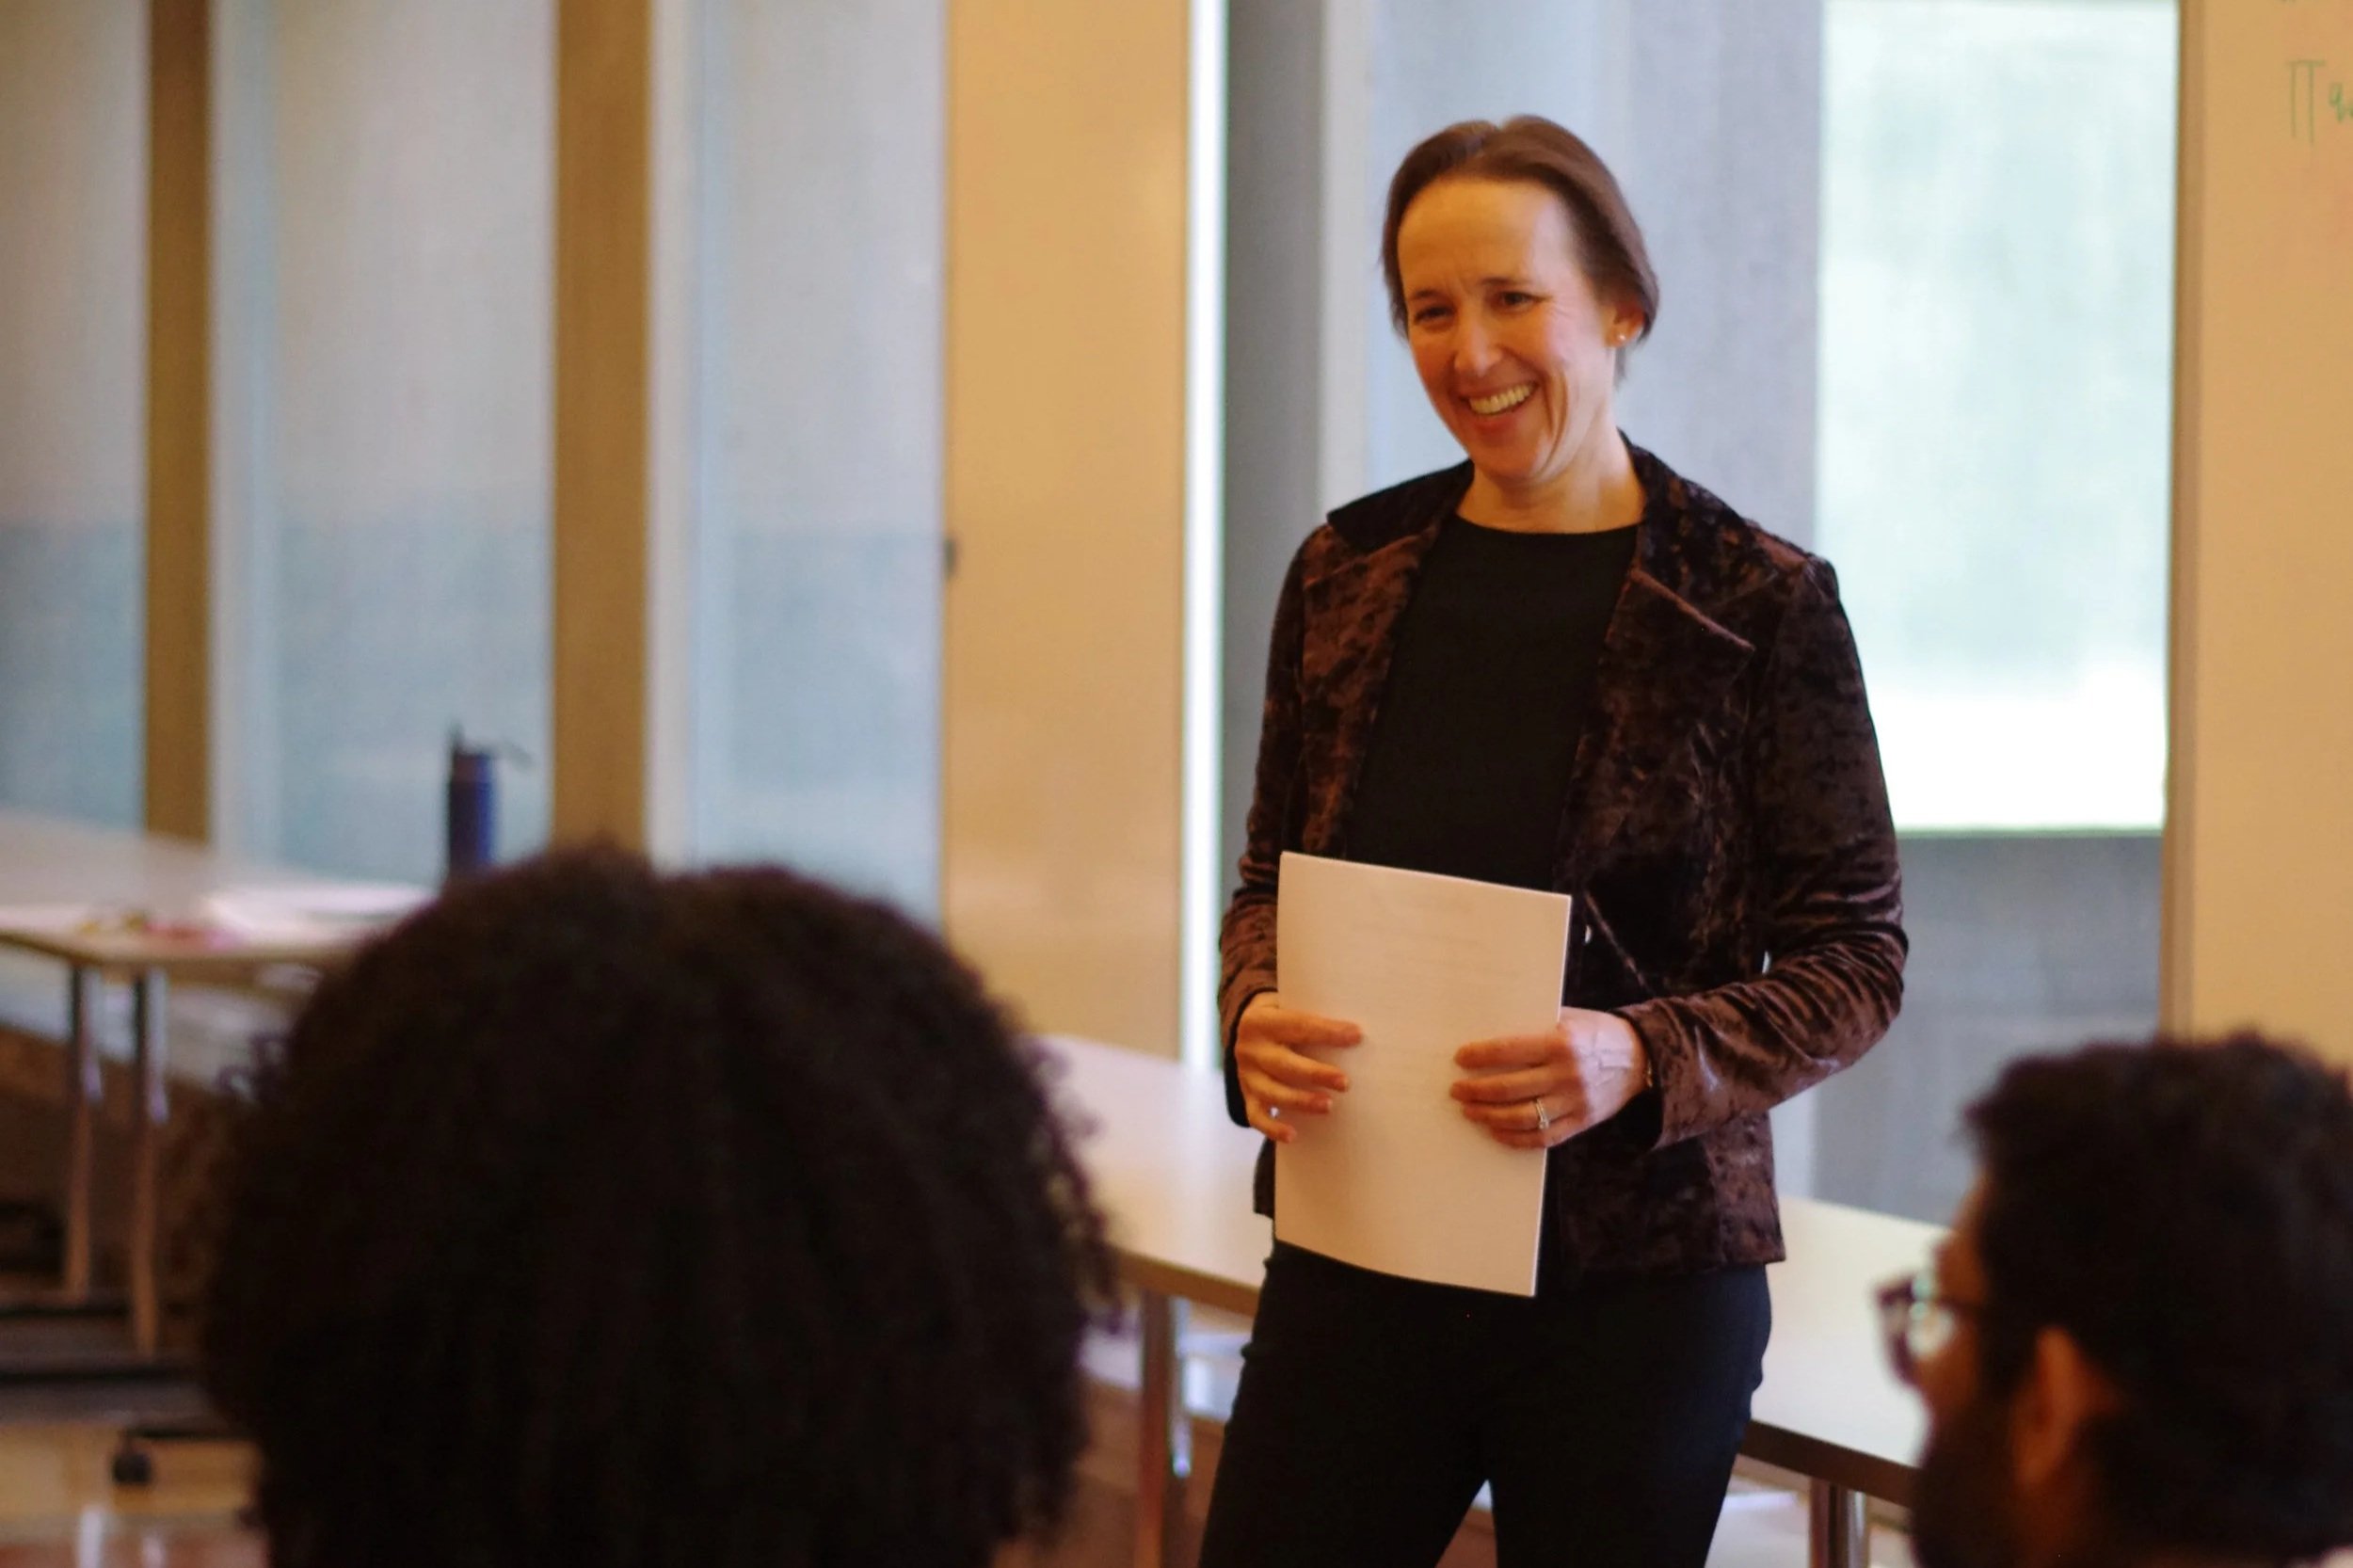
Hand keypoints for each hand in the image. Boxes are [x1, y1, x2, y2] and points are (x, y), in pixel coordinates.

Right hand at [1234, 992, 1361, 1143]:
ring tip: (1328, 1105)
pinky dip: (1273, 1129)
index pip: (1297, 1026)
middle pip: (1283, 1064)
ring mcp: (1246, 1076)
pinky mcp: (1247, 1096)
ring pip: (1272, 1092)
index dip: (1327, 1032)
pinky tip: (1293, 1135)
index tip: (1356, 1036)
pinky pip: (1256, 1117)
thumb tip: (1355, 1030)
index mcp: (1261, 1020)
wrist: (1243, 1029)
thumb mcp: (1287, 1006)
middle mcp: (1250, 1049)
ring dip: (1301, 1101)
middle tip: (1344, 1083)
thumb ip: (1312, 1016)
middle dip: (1315, 1074)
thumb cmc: (1281, 1018)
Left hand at [1451, 1007, 1650, 1148]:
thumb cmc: (1595, 1032)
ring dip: (1489, 1116)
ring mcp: (1575, 1102)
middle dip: (1476, 1091)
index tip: (1459, 1058)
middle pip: (1509, 1088)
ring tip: (1469, 1111)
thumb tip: (1487, 1038)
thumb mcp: (1567, 1019)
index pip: (1508, 1051)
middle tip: (1456, 1090)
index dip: (1479, 1056)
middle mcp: (1567, 1074)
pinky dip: (1515, 1138)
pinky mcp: (1582, 1122)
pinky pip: (1543, 1137)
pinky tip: (1496, 1131)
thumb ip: (1534, 1029)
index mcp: (1561, 1042)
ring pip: (1522, 1117)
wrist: (1642, 1057)